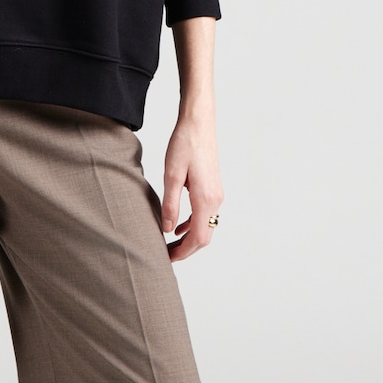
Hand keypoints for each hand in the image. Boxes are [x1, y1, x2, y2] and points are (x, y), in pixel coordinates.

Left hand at [161, 113, 223, 262]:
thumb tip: (168, 230)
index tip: (167, 259)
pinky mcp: (213, 188)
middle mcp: (215, 199)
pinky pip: (205, 215)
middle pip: (204, 237)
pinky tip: (178, 226)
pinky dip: (193, 225)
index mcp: (205, 199)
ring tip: (169, 244)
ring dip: (189, 239)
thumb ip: (170, 204)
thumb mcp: (171, 174)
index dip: (183, 253)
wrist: (198, 123)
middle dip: (186, 250)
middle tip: (165, 255)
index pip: (197, 238)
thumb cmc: (184, 144)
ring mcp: (216, 194)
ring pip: (206, 227)